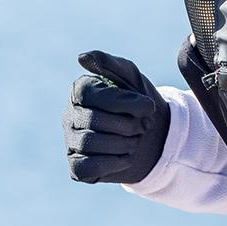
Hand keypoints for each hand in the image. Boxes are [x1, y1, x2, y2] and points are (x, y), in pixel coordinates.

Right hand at [66, 50, 170, 185]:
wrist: (155, 138)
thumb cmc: (139, 104)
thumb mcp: (132, 78)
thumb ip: (110, 64)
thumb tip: (82, 58)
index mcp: (80, 91)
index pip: (91, 94)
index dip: (123, 102)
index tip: (149, 106)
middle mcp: (70, 115)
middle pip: (93, 120)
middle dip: (127, 125)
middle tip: (145, 125)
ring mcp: (71, 142)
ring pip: (89, 144)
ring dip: (123, 144)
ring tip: (136, 140)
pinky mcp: (77, 167)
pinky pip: (87, 167)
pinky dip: (113, 163)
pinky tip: (126, 157)